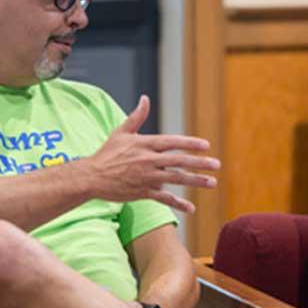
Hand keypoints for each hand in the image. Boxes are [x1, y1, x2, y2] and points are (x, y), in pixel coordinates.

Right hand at [83, 95, 219, 211]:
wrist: (91, 177)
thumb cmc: (107, 153)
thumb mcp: (122, 132)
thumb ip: (137, 116)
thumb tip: (145, 99)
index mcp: (145, 144)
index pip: (172, 142)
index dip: (189, 143)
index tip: (206, 145)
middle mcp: (148, 160)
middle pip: (178, 161)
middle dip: (199, 162)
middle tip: (216, 164)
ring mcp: (146, 177)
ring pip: (175, 179)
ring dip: (195, 181)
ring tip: (212, 182)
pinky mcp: (143, 192)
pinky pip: (164, 198)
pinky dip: (178, 203)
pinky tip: (191, 208)